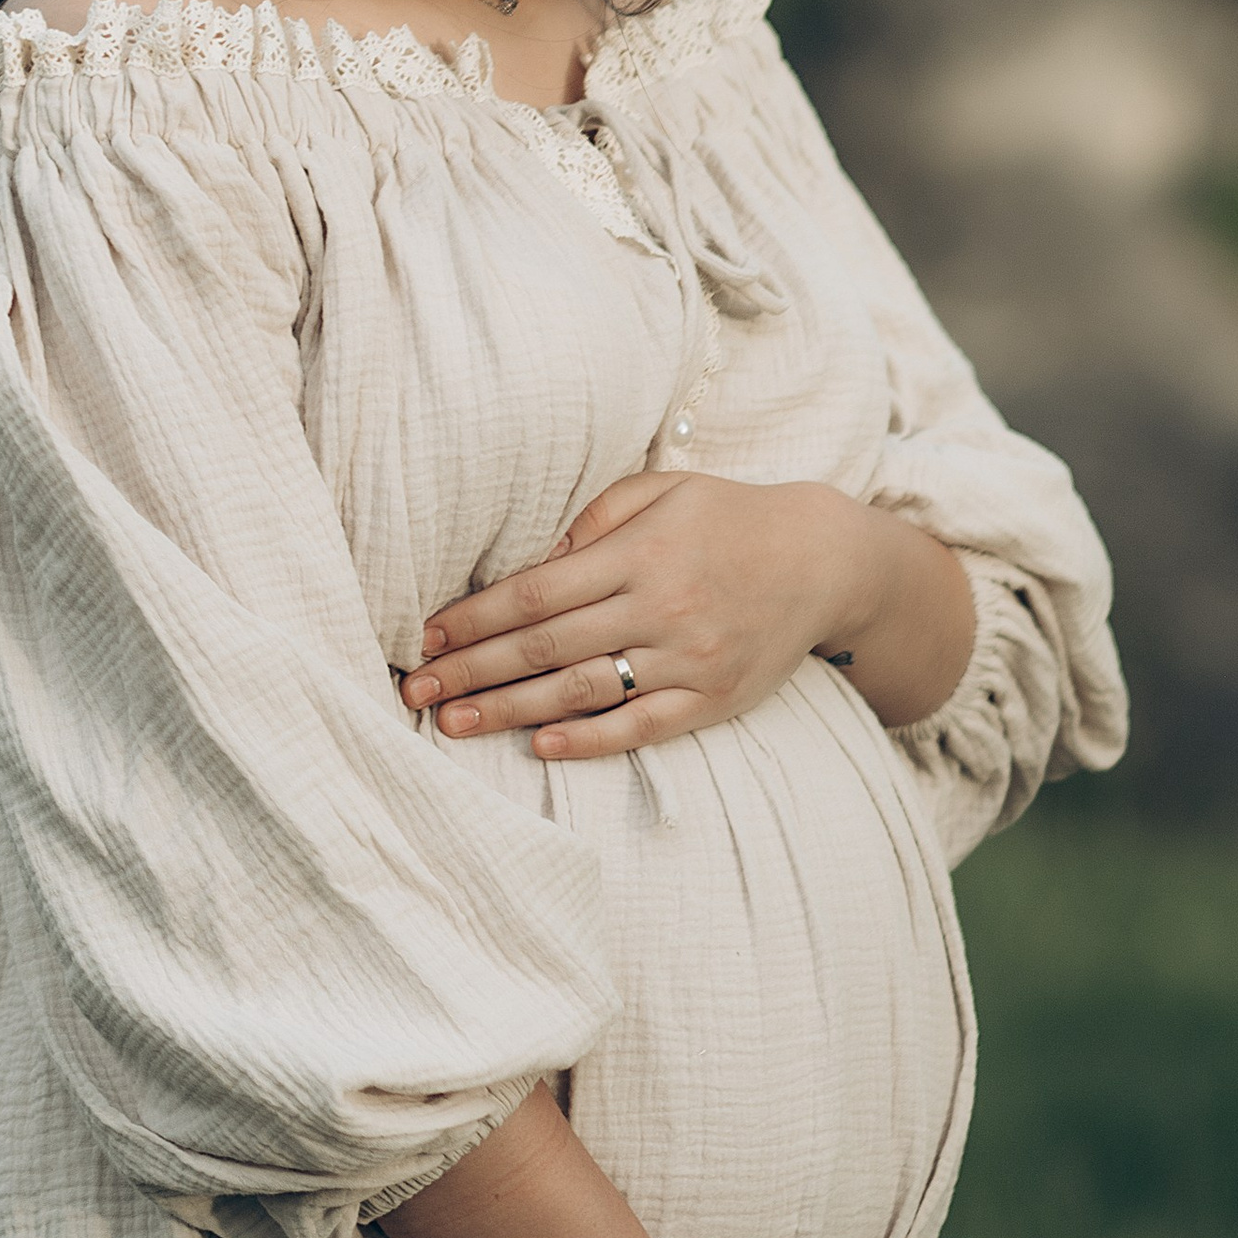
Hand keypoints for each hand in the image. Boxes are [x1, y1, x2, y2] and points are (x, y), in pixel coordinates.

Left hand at [402, 473, 857, 759]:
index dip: (474, 618)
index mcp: (640, 553)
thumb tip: (530, 560)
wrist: (823, 559)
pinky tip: (540, 746)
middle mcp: (661, 608)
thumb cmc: (726, 517)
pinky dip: (588, 740)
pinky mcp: (712, 698)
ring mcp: (688, 660)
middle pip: (545, 648)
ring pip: (581, 693)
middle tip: (414, 690)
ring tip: (453, 724)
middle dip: (472, 671)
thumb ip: (593, 520)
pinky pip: (641, 727)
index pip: (536, 593)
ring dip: (509, 712)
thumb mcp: (661, 491)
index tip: (427, 638)